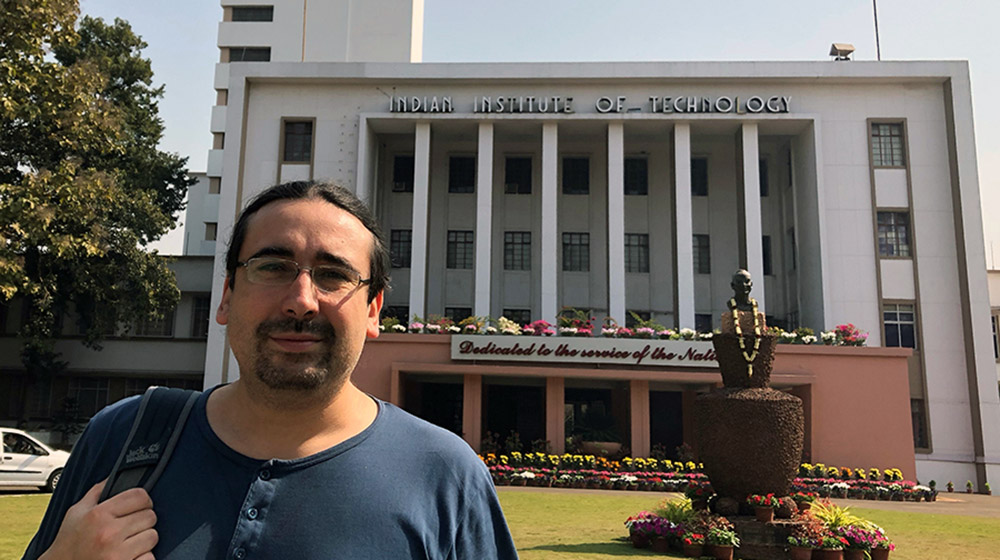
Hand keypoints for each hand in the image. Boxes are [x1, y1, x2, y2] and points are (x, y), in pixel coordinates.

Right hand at [40, 480, 157, 559]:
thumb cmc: (69, 542)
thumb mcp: (77, 512)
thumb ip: (97, 492)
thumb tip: (115, 475)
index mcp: (98, 515)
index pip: (140, 496)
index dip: (142, 500)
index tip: (138, 506)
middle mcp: (108, 533)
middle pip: (150, 516)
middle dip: (142, 521)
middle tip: (129, 527)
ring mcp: (117, 553)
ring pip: (152, 536)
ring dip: (144, 540)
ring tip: (127, 542)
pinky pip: (150, 557)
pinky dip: (143, 557)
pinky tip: (129, 556)